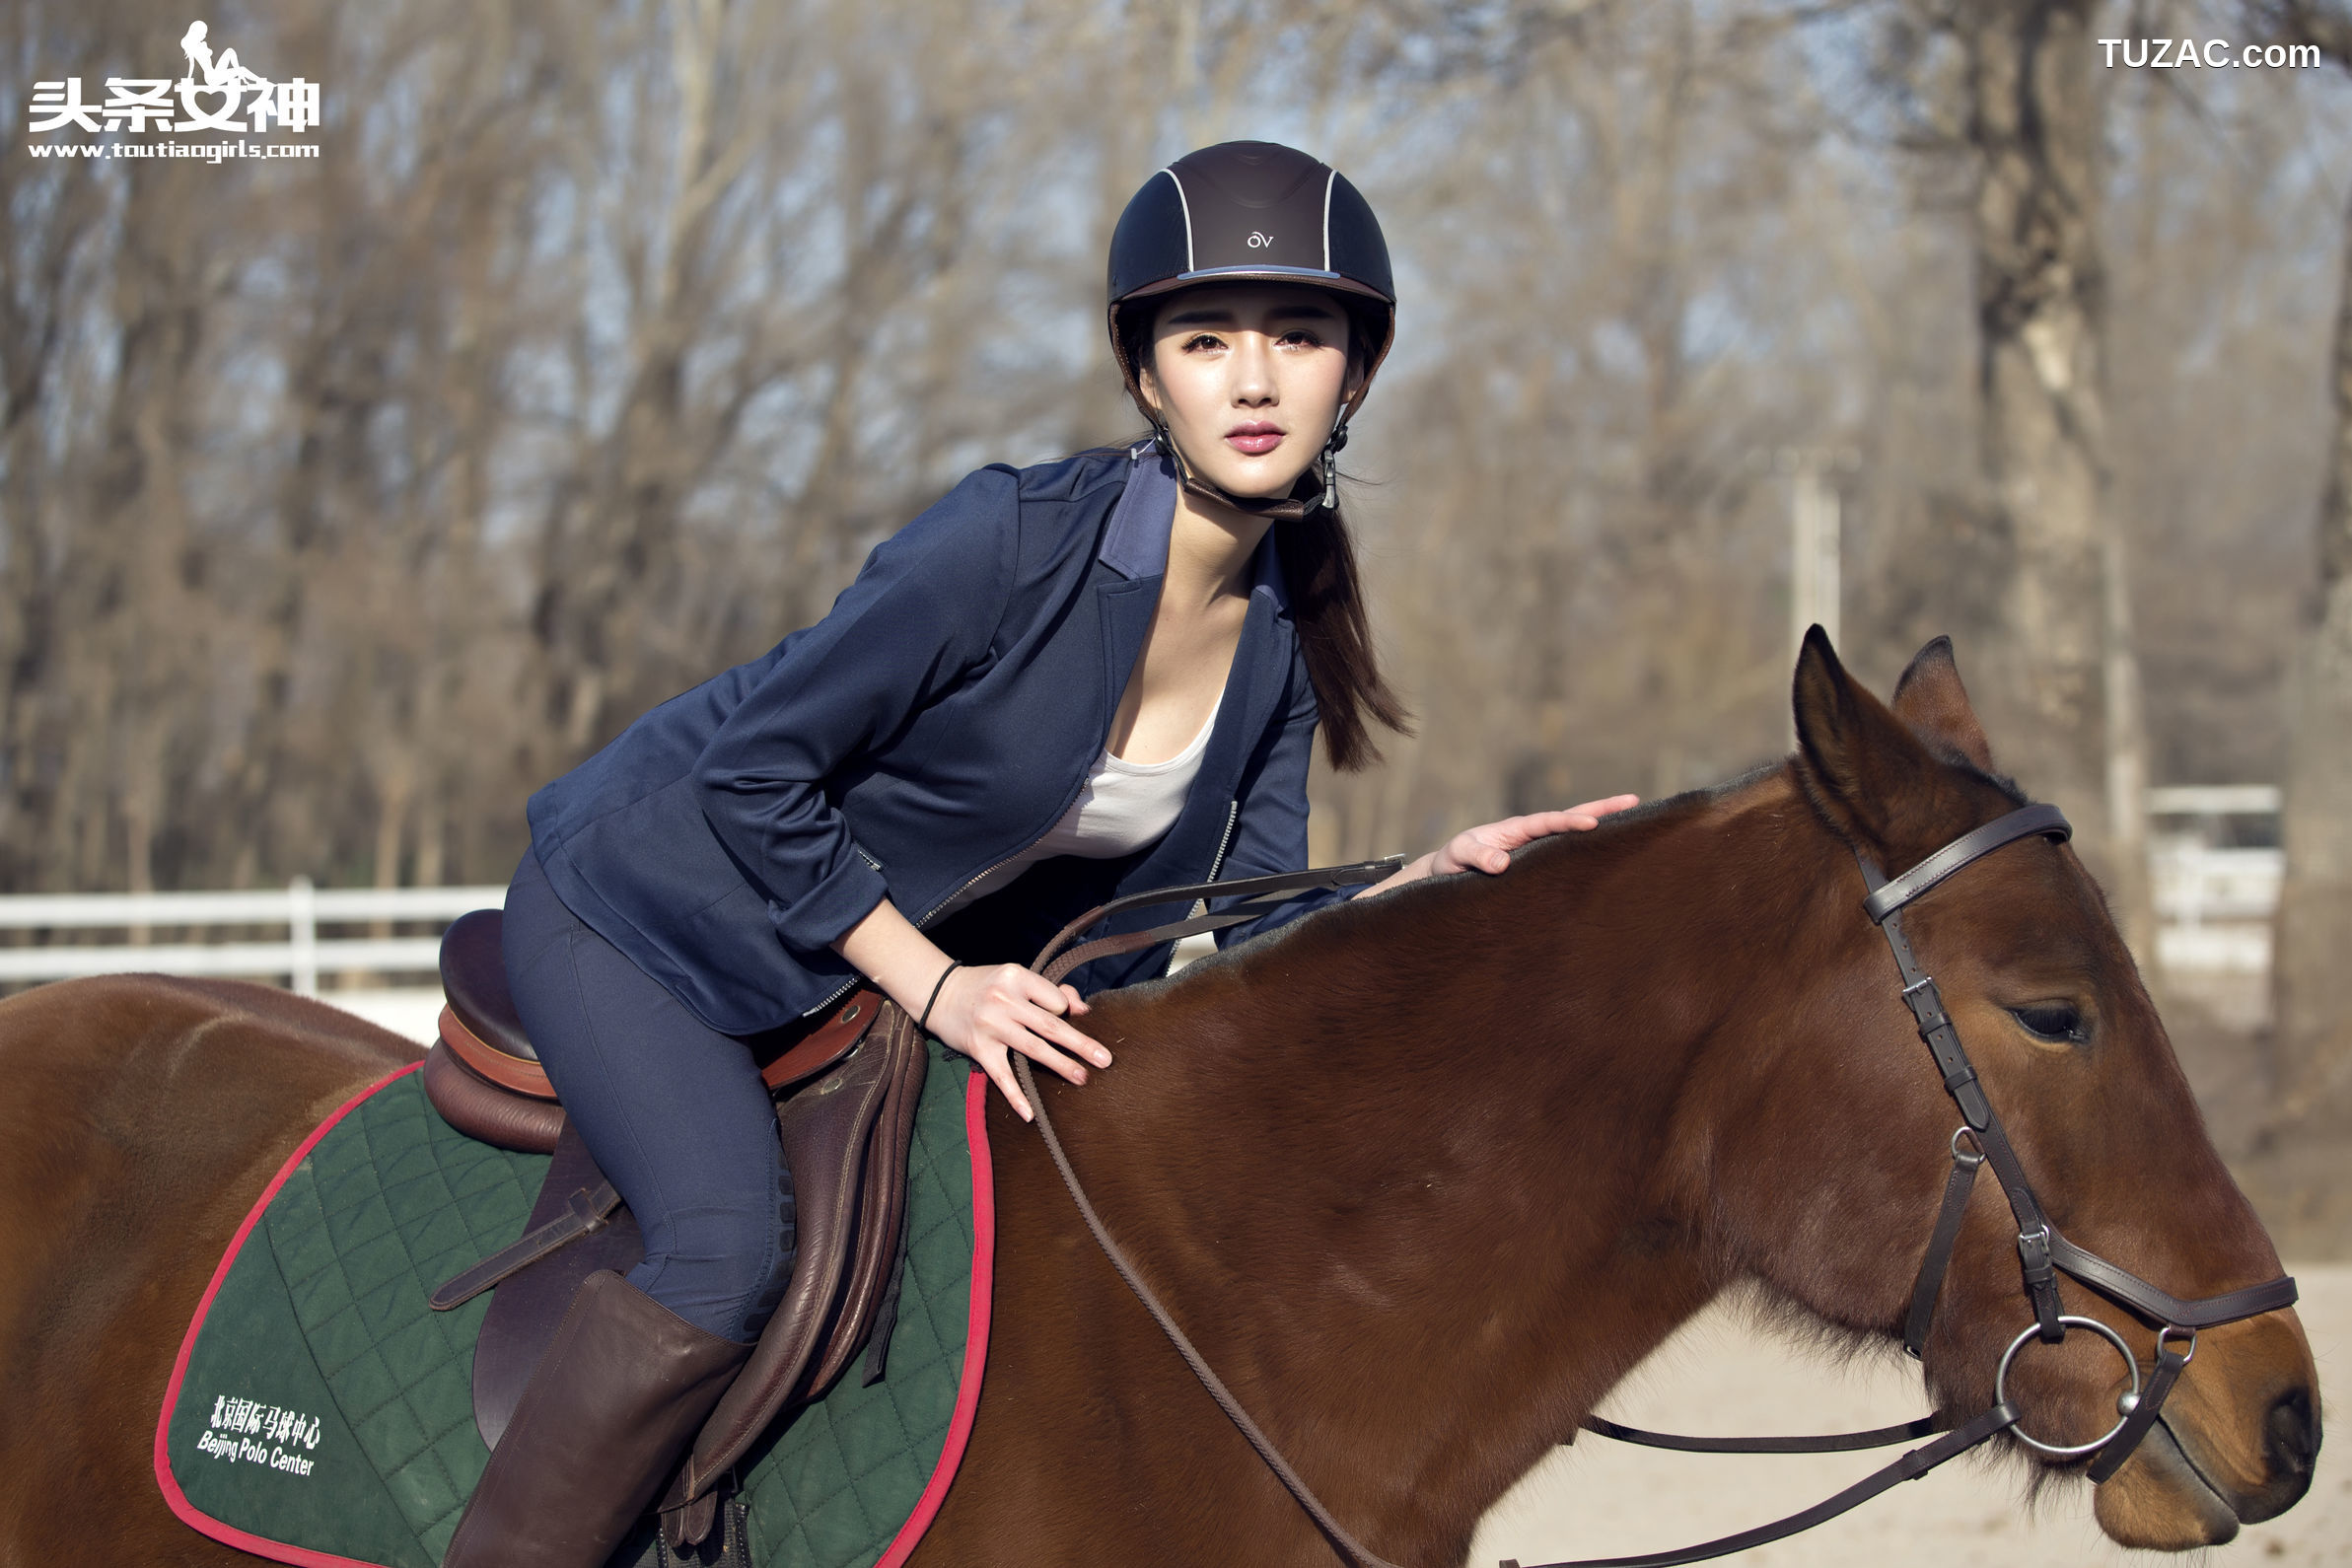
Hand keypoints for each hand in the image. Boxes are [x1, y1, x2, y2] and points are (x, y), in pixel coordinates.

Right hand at [926, 962, 1110, 1121]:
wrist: (939, 994)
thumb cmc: (986, 986)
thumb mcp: (1015, 978)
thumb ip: (1049, 990)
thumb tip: (1082, 1010)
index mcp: (1016, 978)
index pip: (1055, 1000)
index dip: (1066, 1012)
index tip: (1068, 1020)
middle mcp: (1003, 1000)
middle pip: (1051, 1025)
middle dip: (1080, 1044)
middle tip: (1105, 1059)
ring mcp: (990, 1025)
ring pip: (1033, 1049)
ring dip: (1061, 1065)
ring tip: (1083, 1077)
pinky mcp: (979, 1048)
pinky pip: (1002, 1075)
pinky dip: (1016, 1096)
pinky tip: (1030, 1113)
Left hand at [1429, 796, 1641, 875]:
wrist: (1445, 871)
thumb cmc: (1451, 862)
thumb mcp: (1459, 857)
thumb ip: (1477, 858)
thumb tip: (1502, 865)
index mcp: (1515, 829)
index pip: (1548, 822)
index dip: (1570, 822)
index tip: (1592, 824)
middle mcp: (1530, 835)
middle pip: (1570, 819)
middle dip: (1601, 810)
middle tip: (1634, 801)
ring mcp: (1536, 849)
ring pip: (1572, 836)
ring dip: (1600, 827)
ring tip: (1634, 822)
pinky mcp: (1537, 864)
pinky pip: (1566, 854)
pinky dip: (1588, 850)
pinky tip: (1608, 854)